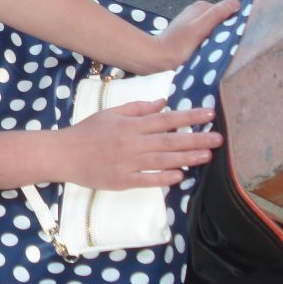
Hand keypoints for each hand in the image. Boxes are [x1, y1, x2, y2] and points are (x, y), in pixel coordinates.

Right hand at [60, 100, 221, 189]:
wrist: (63, 154)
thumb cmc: (87, 132)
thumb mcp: (110, 113)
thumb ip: (137, 108)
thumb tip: (163, 103)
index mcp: (129, 125)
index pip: (165, 119)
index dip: (189, 117)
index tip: (209, 114)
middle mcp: (131, 143)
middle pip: (169, 141)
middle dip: (196, 139)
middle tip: (219, 139)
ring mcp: (128, 163)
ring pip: (163, 160)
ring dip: (187, 158)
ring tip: (207, 156)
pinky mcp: (122, 180)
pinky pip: (148, 180)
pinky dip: (165, 178)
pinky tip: (181, 176)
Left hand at [147, 0, 240, 71]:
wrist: (159, 57)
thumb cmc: (179, 45)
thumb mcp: (200, 27)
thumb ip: (216, 14)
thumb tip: (235, 2)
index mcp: (202, 6)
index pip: (229, 10)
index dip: (233, 22)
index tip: (230, 34)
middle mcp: (197, 11)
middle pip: (222, 19)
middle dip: (225, 30)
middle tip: (220, 43)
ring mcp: (193, 21)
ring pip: (215, 27)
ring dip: (217, 37)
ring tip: (211, 47)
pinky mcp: (190, 32)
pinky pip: (207, 35)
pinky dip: (209, 41)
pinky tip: (205, 49)